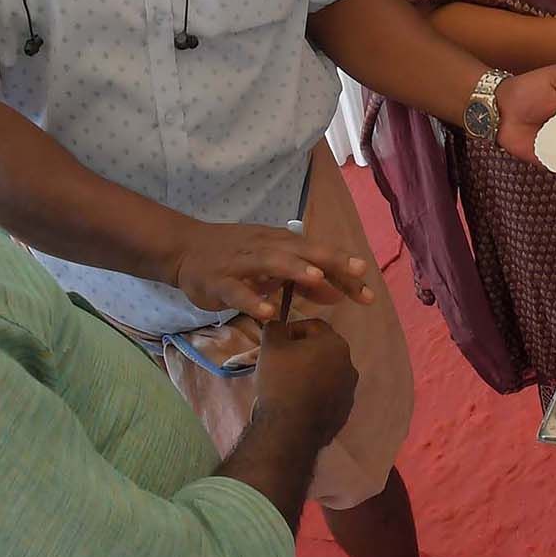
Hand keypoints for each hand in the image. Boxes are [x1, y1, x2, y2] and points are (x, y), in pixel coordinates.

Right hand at [169, 220, 375, 320]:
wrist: (185, 249)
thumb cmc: (236, 257)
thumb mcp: (274, 264)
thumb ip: (304, 279)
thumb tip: (337, 291)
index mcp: (283, 244)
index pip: (320, 256)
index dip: (345, 271)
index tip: (370, 291)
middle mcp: (267, 248)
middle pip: (304, 252)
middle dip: (332, 261)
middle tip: (359, 273)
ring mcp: (242, 263)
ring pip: (271, 262)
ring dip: (295, 269)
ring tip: (318, 279)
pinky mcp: (219, 280)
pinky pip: (237, 290)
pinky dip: (251, 299)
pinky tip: (267, 313)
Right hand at [253, 316, 356, 444]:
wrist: (290, 430)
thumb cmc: (281, 381)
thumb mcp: (270, 347)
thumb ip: (274, 328)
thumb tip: (277, 324)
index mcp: (335, 344)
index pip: (313, 326)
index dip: (291, 330)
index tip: (276, 342)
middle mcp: (349, 365)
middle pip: (321, 350)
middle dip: (300, 353)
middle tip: (279, 363)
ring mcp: (349, 390)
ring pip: (326, 373)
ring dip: (309, 374)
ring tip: (286, 385)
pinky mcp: (344, 412)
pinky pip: (327, 396)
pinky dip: (314, 395)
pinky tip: (296, 403)